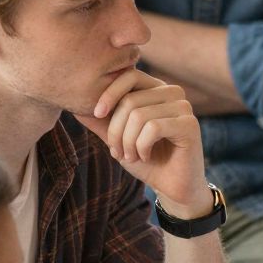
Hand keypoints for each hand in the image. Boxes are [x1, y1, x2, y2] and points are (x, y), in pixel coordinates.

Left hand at [76, 69, 212, 216]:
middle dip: (116, 131)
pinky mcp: (190, 125)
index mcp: (156, 89)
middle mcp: (173, 93)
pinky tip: (146, 157)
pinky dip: (142, 147)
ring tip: (131, 156)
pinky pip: (153, 128)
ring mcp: (184, 107)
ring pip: (139, 116)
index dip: (109, 93)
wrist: (171, 187)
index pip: (129, 76)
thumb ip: (99, 120)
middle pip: (131, 101)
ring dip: (128, 142)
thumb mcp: (117, 138)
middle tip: (117, 152)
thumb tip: (72, 104)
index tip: (96, 115)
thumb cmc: (146, 160)